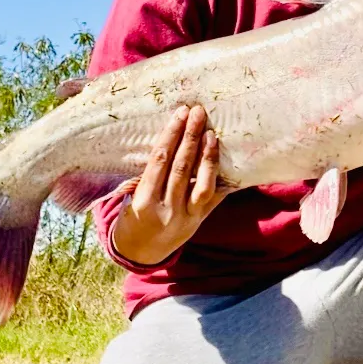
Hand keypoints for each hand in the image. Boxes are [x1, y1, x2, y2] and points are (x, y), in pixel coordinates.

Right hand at [112, 105, 225, 265]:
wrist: (142, 251)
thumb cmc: (134, 216)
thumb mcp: (133, 198)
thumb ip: (149, 175)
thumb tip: (168, 139)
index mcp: (144, 201)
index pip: (160, 161)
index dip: (171, 135)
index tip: (179, 114)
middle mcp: (167, 209)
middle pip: (181, 168)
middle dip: (190, 138)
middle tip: (198, 113)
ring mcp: (187, 216)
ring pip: (202, 184)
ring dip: (208, 157)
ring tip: (211, 134)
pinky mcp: (201, 220)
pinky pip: (215, 198)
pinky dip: (221, 179)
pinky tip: (229, 161)